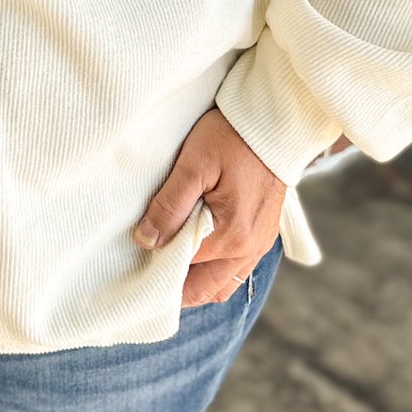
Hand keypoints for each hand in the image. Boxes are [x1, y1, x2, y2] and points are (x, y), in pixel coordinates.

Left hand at [132, 107, 284, 306]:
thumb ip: (169, 205)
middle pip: (203, 289)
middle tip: (148, 266)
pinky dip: (213, 268)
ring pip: (220, 285)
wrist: (274, 122)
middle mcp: (249, 250)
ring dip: (196, 279)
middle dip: (175, 286)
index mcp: (231, 237)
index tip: (137, 255)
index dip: (157, 265)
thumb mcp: (194, 164)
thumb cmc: (231, 137)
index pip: (183, 270)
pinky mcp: (263, 235)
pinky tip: (196, 247)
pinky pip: (235, 269)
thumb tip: (145, 241)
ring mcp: (259, 245)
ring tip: (171, 256)